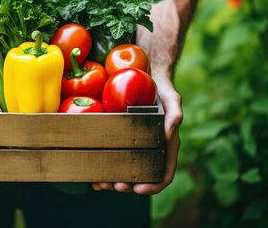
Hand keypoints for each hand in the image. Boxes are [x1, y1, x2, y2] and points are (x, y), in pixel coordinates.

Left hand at [92, 75, 181, 193]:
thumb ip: (175, 116)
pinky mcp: (120, 139)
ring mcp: (135, 146)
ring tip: (100, 183)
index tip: (139, 189)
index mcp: (166, 148)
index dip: (153, 186)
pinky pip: (112, 157)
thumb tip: (169, 135)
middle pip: (141, 177)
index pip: (164, 174)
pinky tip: (92, 172)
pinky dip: (102, 168)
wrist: (147, 78)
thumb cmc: (163, 91)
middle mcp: (151, 150)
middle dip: (127, 186)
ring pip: (124, 172)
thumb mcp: (172, 100)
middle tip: (114, 185)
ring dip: (112, 181)